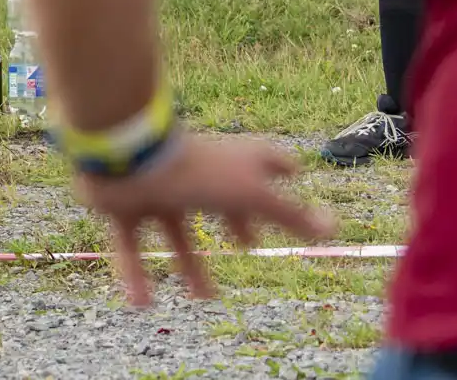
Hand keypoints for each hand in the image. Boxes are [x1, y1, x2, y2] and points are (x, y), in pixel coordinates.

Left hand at [74, 134, 336, 306]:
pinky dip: (137, 273)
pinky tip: (143, 303)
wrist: (126, 154)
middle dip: (234, 222)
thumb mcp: (253, 196)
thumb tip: (333, 228)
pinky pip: (131, 244)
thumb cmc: (197, 171)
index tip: (292, 172)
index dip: (278, 169)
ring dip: (191, 264)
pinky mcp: (123, 205)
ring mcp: (156, 188)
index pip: (262, 161)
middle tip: (247, 244)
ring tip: (205, 297)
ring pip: (175, 230)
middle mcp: (192, 174)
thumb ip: (290, 215)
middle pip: (218, 199)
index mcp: (227, 163)